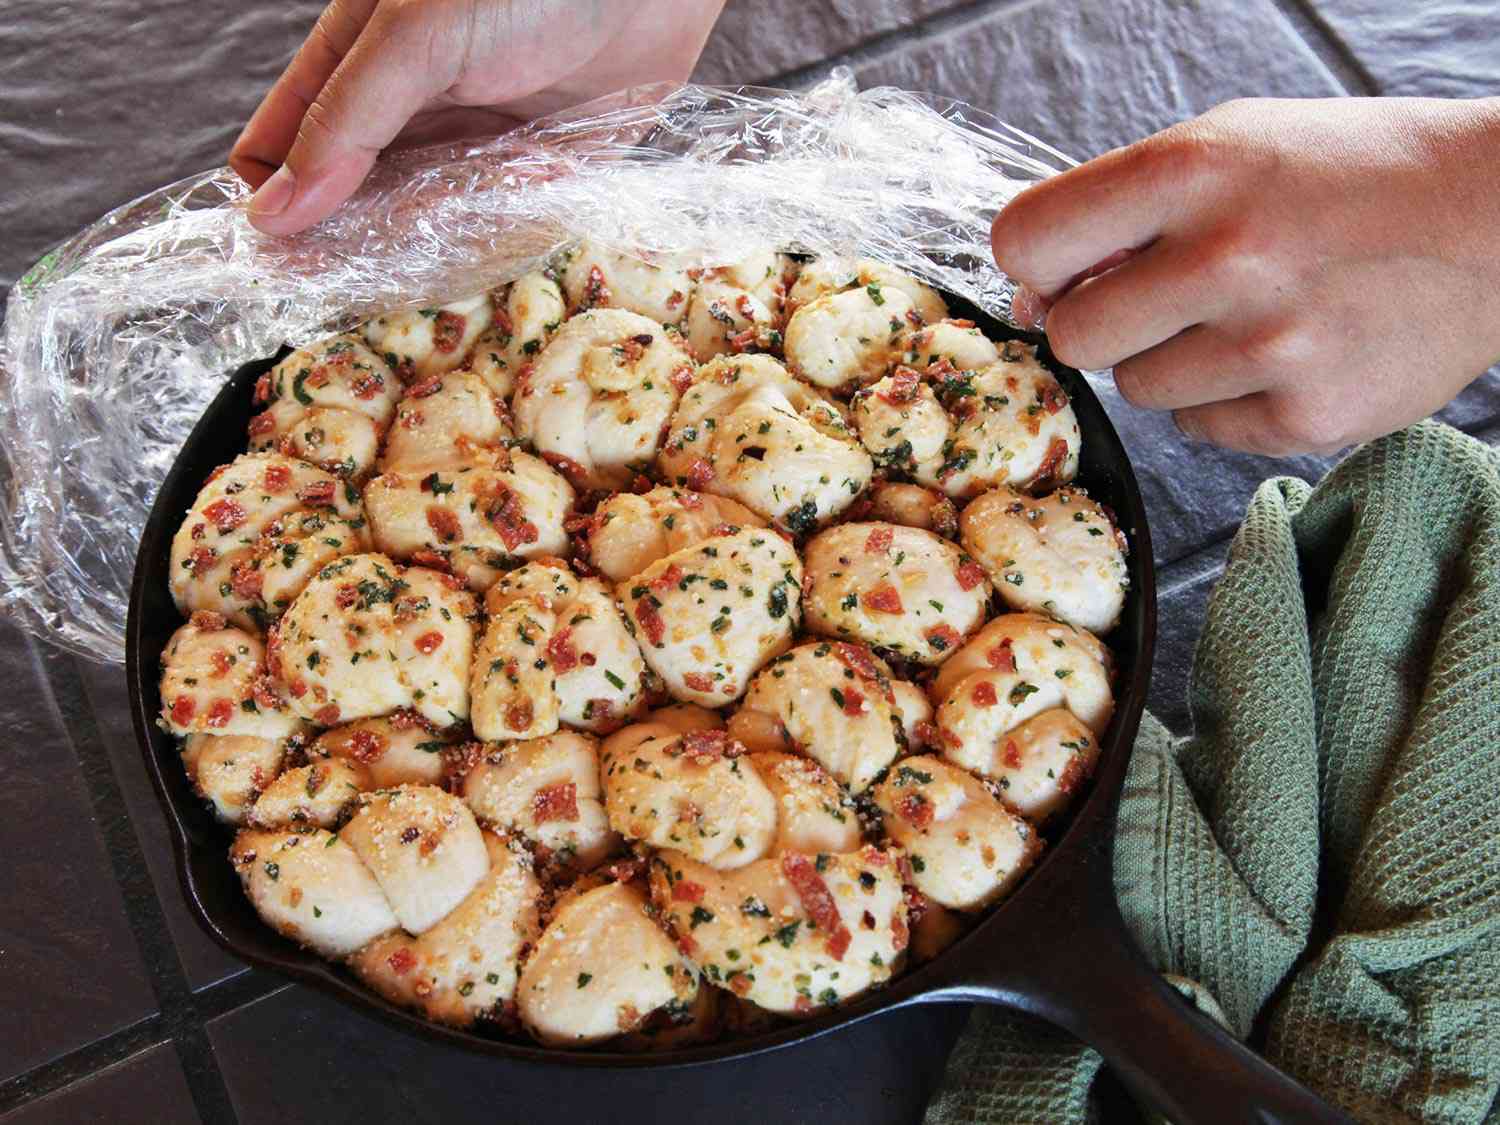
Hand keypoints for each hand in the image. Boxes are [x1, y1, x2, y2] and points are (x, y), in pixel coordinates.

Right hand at [232, 0, 725, 235]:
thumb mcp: (417, 37)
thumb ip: (346, 122)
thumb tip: (272, 215)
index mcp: (357, 61)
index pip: (281, 147)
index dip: (274, 205)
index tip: (285, 263)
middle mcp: (410, 109)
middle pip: (354, 201)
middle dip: (356, 244)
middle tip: (364, 281)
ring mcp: (473, 144)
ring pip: (427, 226)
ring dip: (433, 248)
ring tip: (452, 239)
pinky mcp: (540, 171)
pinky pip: (503, 228)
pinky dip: (500, 242)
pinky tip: (509, 224)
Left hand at [992, 97, 1499, 454]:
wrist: (1498, 220)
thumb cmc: (1347, 178)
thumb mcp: (1232, 146)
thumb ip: (1121, 210)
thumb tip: (1031, 295)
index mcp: (1195, 172)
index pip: (1025, 240)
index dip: (1034, 266)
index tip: (1062, 273)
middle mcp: (1227, 257)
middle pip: (1071, 336)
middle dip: (1098, 325)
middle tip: (1161, 301)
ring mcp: (1270, 344)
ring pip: (1136, 390)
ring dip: (1171, 362)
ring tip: (1248, 316)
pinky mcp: (1305, 414)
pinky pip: (1198, 428)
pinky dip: (1227, 401)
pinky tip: (1285, 353)